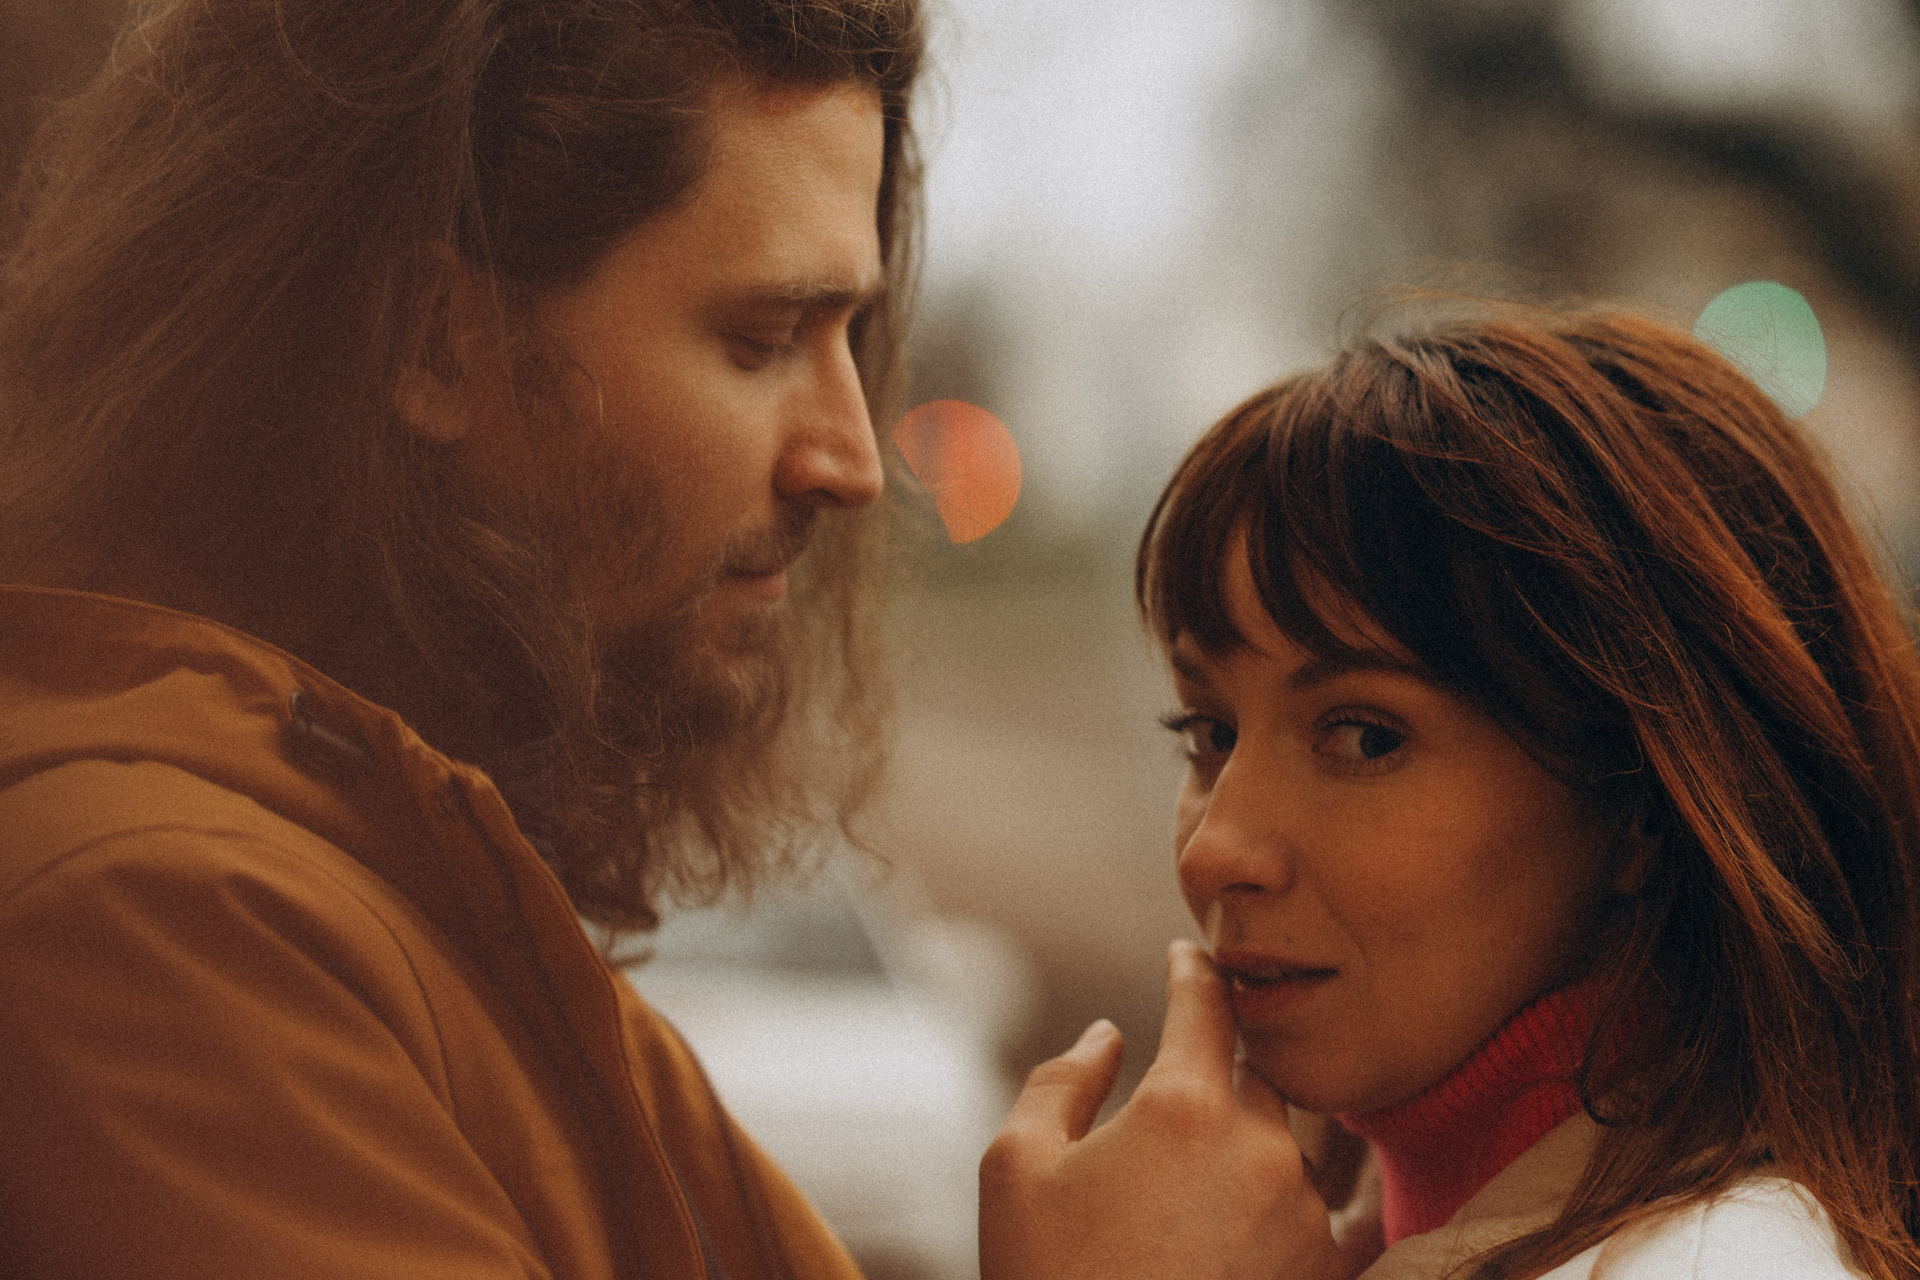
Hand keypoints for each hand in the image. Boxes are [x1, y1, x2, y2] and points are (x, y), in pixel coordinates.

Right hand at [979, 940, 1345, 1279]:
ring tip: (1193, 1200)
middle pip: (1253, 1080)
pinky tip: (1240, 1238)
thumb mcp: (1015, 1170)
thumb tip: (1106, 1035)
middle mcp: (1263, 1150)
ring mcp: (1306, 1220)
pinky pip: (1320, 1223)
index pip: (1205, 1005)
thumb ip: (1062, 1082)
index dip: (1193, 971)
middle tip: (1174, 1109)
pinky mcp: (1328, 1278)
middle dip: (1217, 1080)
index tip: (1187, 954)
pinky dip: (1285, 1218)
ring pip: (1286, 1152)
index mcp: (1184, 1107)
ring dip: (1247, 1156)